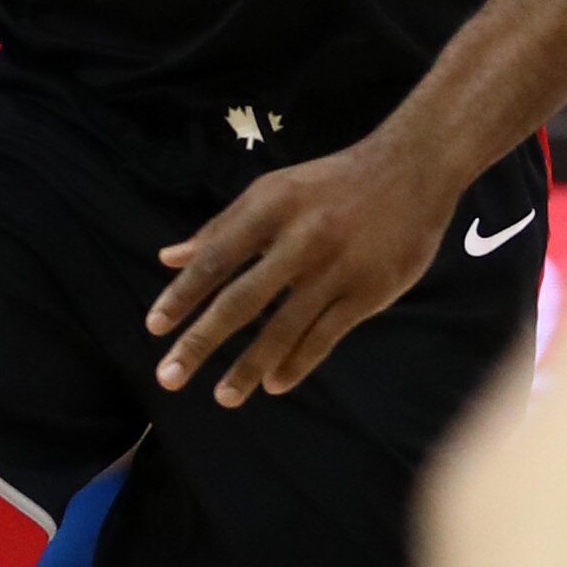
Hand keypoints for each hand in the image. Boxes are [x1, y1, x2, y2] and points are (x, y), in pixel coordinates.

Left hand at [148, 142, 457, 404]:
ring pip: (284, 328)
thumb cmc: (331, 184)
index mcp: (270, 207)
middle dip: (201, 341)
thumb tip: (168, 258)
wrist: (412, 169)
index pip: (216, 257)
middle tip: (169, 377)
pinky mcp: (369, 291)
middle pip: (241, 299)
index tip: (154, 327)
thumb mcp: (273, 191)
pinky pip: (325, 336)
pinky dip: (297, 364)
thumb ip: (221, 228)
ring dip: (249, 366)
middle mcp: (301, 238)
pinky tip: (273, 384)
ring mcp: (336, 268)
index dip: (182, 295)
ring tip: (223, 397)